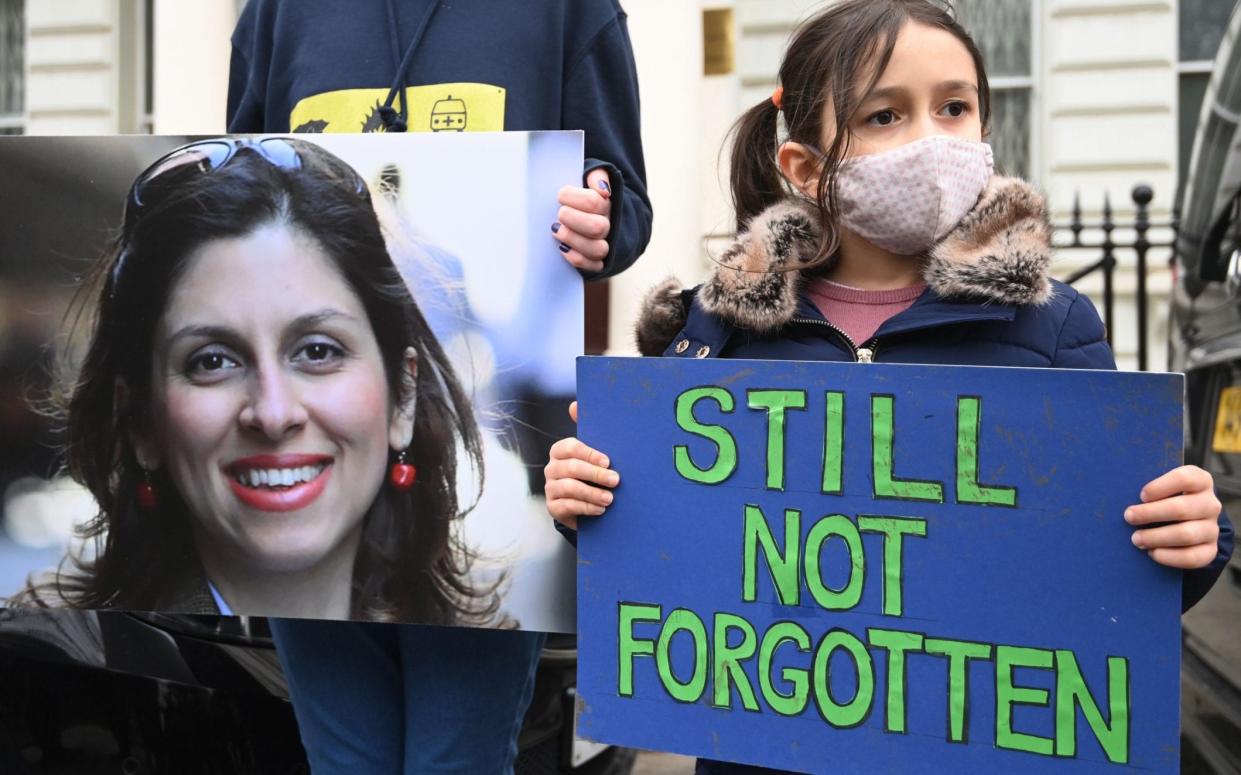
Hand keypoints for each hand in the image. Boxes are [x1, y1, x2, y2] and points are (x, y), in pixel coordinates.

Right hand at [544, 401, 618, 529]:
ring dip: (592, 493)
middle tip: (615, 480)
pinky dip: (586, 507)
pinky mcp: (553, 507)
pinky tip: (601, 509)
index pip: (570, 447)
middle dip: (595, 474)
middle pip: (571, 468)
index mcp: (560, 451)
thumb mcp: (593, 453)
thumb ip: (588, 431)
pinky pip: (568, 505)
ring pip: (569, 488)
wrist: (587, 504)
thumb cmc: (592, 473)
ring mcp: (551, 488)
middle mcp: (552, 468)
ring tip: (610, 498)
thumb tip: (574, 404)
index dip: (589, 454)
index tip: (608, 461)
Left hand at [552, 169, 611, 272]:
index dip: (572, 197)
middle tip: (560, 213)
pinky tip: (562, 248)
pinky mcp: (597, 262)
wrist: (588, 216)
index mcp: (606, 203)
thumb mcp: (588, 178)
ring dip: (573, 239)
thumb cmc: (581, 195)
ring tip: (556, 230)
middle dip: (572, 219)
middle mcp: (607, 225)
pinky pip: (593, 266)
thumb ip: (595, 175)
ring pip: (597, 249)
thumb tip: (602, 189)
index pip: (594, 201)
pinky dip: (576, 258)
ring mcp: (604, 244)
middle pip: (597, 227)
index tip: (561, 195)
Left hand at [1125, 465, 1220, 568]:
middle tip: (1128, 517)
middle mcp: (1210, 504)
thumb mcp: (1159, 488)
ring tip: (1136, 539)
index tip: (1141, 496)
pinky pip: (1193, 557)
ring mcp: (1212, 528)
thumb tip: (1120, 496)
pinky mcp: (1210, 550)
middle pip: (1181, 508)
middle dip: (1150, 514)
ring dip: (1156, 537)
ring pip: (1186, 534)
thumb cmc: (1162, 499)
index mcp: (1200, 481)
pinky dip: (1169, 557)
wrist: (1184, 523)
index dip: (1160, 487)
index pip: (1185, 478)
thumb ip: (1148, 490)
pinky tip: (1152, 553)